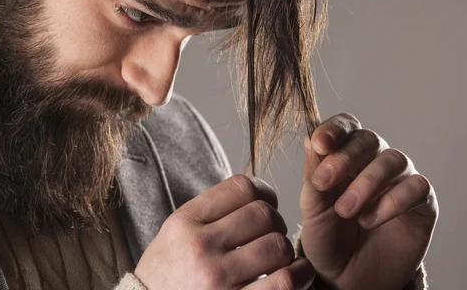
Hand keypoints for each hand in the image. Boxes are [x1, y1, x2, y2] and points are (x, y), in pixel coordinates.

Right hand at [135, 174, 315, 289]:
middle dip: (276, 223)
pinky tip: (298, 274)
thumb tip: (257, 194)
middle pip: (263, 214)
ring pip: (277, 245)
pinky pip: (284, 281)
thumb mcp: (174, 235)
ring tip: (281, 258)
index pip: (241, 187)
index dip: (264, 191)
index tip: (267, 203)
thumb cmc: (166, 277)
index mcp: (185, 222)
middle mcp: (200, 246)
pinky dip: (300, 275)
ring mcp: (217, 277)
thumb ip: (209, 214)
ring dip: (286, 251)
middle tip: (272, 235)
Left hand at [299, 113, 438, 289]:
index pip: (346, 126)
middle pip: (368, 139)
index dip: (334, 129)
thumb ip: (314, 176)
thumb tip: (314, 143)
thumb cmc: (327, 237)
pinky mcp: (423, 203)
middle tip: (324, 183)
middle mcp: (374, 161)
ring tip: (345, 210)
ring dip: (366, 182)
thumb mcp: (312, 208)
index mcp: (345, 155)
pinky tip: (369, 220)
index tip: (319, 144)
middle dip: (345, 158)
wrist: (346, 278)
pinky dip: (392, 201)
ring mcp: (400, 180)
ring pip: (393, 160)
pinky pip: (417, 188)